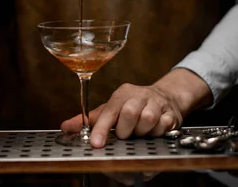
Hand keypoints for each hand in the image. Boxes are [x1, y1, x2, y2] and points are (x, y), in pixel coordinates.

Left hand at [61, 83, 182, 147]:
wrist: (165, 98)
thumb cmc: (133, 106)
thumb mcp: (111, 109)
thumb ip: (89, 120)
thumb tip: (66, 127)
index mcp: (122, 94)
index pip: (109, 110)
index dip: (102, 128)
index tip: (96, 143)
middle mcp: (139, 95)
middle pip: (130, 112)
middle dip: (125, 130)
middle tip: (125, 135)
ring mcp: (157, 103)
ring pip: (148, 119)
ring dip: (142, 132)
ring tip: (139, 133)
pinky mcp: (171, 113)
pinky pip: (164, 125)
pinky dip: (157, 132)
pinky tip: (154, 132)